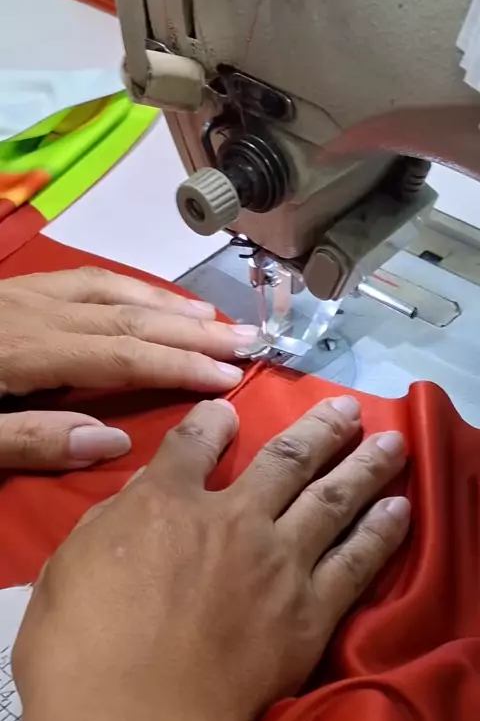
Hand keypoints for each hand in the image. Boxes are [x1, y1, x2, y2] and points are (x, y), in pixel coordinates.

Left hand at [0, 267, 253, 470]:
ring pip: (112, 290)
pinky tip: (149, 296)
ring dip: (167, 305)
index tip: (229, 377)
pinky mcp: (19, 288)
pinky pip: (87, 278)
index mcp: (27, 352)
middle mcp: (39, 312)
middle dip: (193, 331)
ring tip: (212, 318)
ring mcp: (29, 293)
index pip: (123, 357)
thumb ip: (34, 440)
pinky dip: (129, 286)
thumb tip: (114, 443)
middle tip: (246, 340)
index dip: (180, 366)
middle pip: (130, 318)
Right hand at [14, 396, 409, 720]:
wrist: (134, 720)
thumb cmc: (80, 646)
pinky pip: (355, 563)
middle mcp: (233, 518)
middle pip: (287, 459)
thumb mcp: (72, 562)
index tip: (229, 412)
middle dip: (321, 429)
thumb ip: (116, 516)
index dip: (214, 420)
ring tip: (392, 443)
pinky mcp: (309, 613)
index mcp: (167, 502)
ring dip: (365, 467)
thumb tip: (150, 486)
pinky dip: (381, 533)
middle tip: (349, 408)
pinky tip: (401, 510)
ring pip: (333, 499)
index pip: (197, 440)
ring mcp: (278, 563)